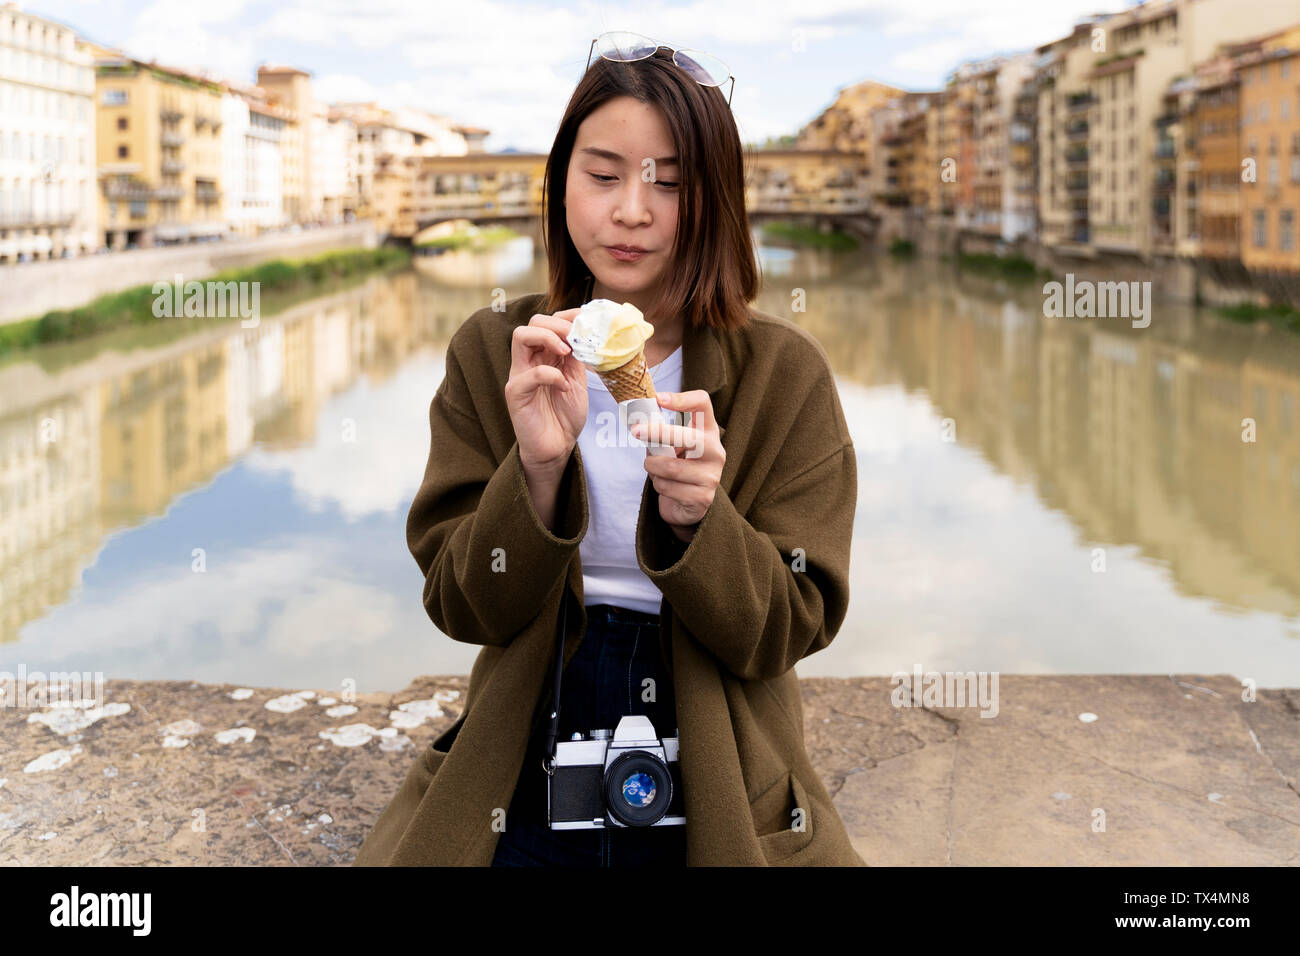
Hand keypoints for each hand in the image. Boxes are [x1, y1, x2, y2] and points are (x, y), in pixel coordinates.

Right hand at [504, 307, 586, 474]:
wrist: (556, 448)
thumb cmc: (564, 415)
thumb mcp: (577, 379)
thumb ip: (577, 357)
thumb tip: (586, 335)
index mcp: (543, 355)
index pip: (547, 321)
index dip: (566, 315)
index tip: (587, 321)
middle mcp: (528, 361)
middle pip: (532, 322)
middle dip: (558, 325)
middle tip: (576, 339)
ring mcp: (519, 375)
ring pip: (521, 337)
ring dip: (548, 338)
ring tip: (566, 352)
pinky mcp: (516, 394)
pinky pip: (529, 374)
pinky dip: (550, 375)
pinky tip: (564, 386)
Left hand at [629, 390, 724, 542]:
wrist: (688, 504)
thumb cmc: (676, 467)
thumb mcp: (670, 446)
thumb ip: (659, 436)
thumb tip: (639, 426)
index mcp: (708, 432)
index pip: (702, 405)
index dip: (682, 399)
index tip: (658, 398)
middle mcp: (715, 452)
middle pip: (688, 436)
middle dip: (658, 432)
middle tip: (635, 431)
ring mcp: (712, 476)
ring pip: (671, 467)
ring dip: (652, 467)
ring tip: (653, 468)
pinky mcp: (703, 497)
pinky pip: (668, 487)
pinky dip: (658, 485)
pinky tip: (665, 486)